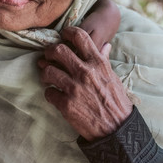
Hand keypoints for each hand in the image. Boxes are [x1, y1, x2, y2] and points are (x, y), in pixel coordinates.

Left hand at [38, 26, 132, 140]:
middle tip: (48, 57)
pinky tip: (54, 95)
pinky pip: (48, 92)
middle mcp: (85, 72)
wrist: (117, 130)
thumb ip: (104, 60)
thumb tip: (105, 45)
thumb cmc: (116, 102)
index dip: (68, 32)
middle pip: (57, 50)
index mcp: (98, 63)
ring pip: (47, 71)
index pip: (80, 36)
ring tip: (48, 77)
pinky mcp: (66, 104)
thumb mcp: (112, 77)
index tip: (63, 35)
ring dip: (45, 73)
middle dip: (49, 52)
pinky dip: (49, 93)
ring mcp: (74, 88)